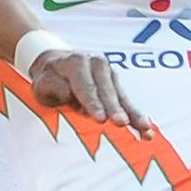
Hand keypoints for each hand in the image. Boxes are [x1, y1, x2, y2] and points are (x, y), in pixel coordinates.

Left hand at [31, 49, 152, 136]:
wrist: (57, 62)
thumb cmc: (49, 78)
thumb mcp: (43, 83)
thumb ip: (55, 88)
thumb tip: (70, 96)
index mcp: (75, 62)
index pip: (85, 86)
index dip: (93, 103)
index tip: (100, 118)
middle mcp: (96, 63)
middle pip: (106, 90)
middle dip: (114, 108)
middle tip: (122, 123)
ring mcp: (109, 72)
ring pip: (121, 96)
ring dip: (133, 114)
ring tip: (144, 129)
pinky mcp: (116, 82)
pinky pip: (127, 100)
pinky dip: (137, 115)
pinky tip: (147, 128)